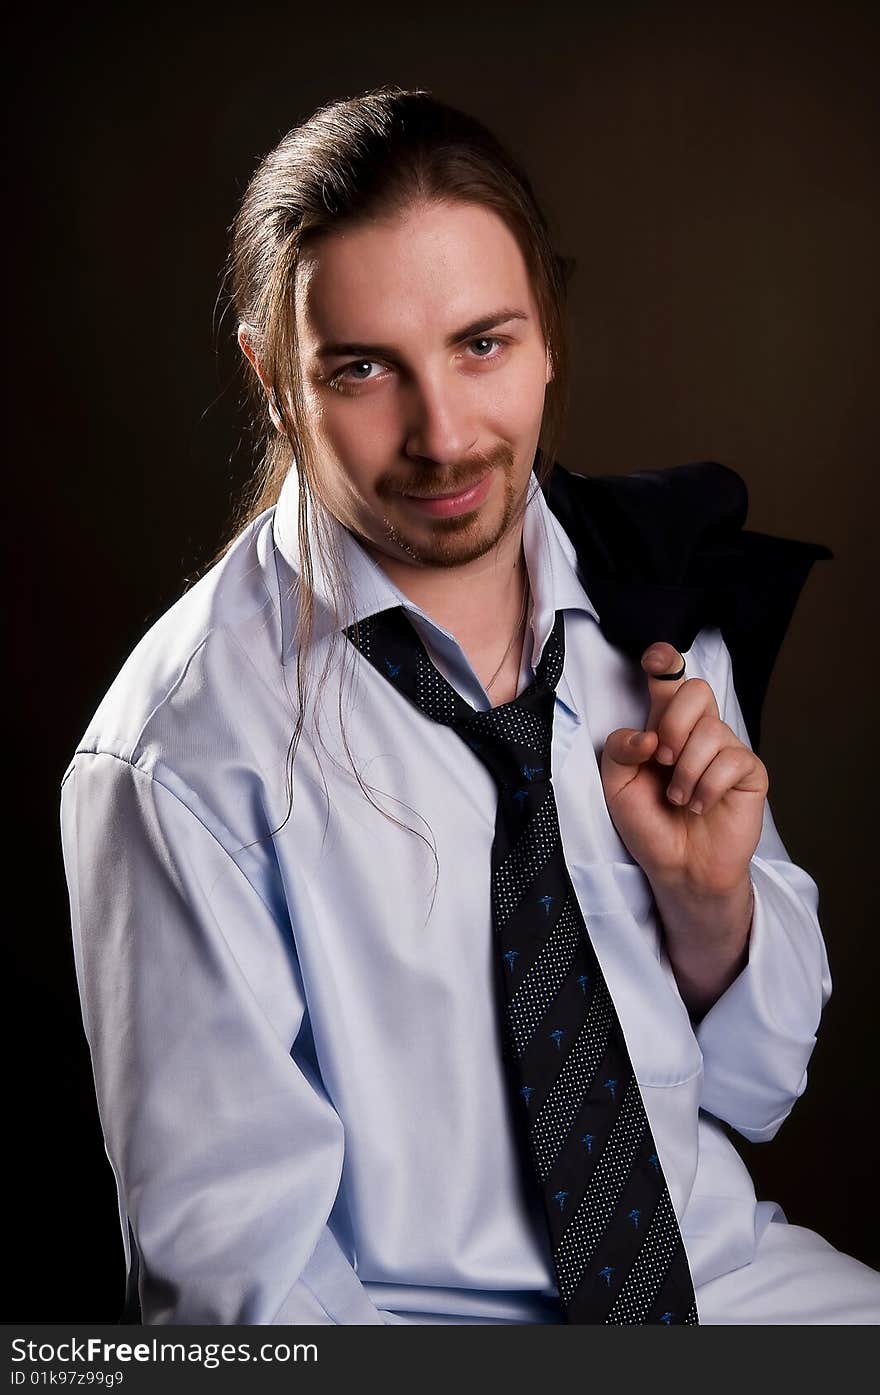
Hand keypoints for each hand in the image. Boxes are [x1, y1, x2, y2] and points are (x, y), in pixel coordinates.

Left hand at [600, 642, 768, 896]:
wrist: (676, 867)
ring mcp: (727, 751)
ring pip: (712, 730)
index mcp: (664, 726)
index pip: (670, 681)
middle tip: (662, 759)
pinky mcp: (749, 774)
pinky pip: (732, 761)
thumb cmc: (648, 824)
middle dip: (674, 723)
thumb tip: (648, 736)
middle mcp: (698, 732)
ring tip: (679, 798)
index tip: (655, 660)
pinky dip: (707, 787)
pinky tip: (700, 805)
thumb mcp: (616, 786)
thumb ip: (620, 751)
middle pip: (696, 690)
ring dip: (686, 771)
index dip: (666, 661)